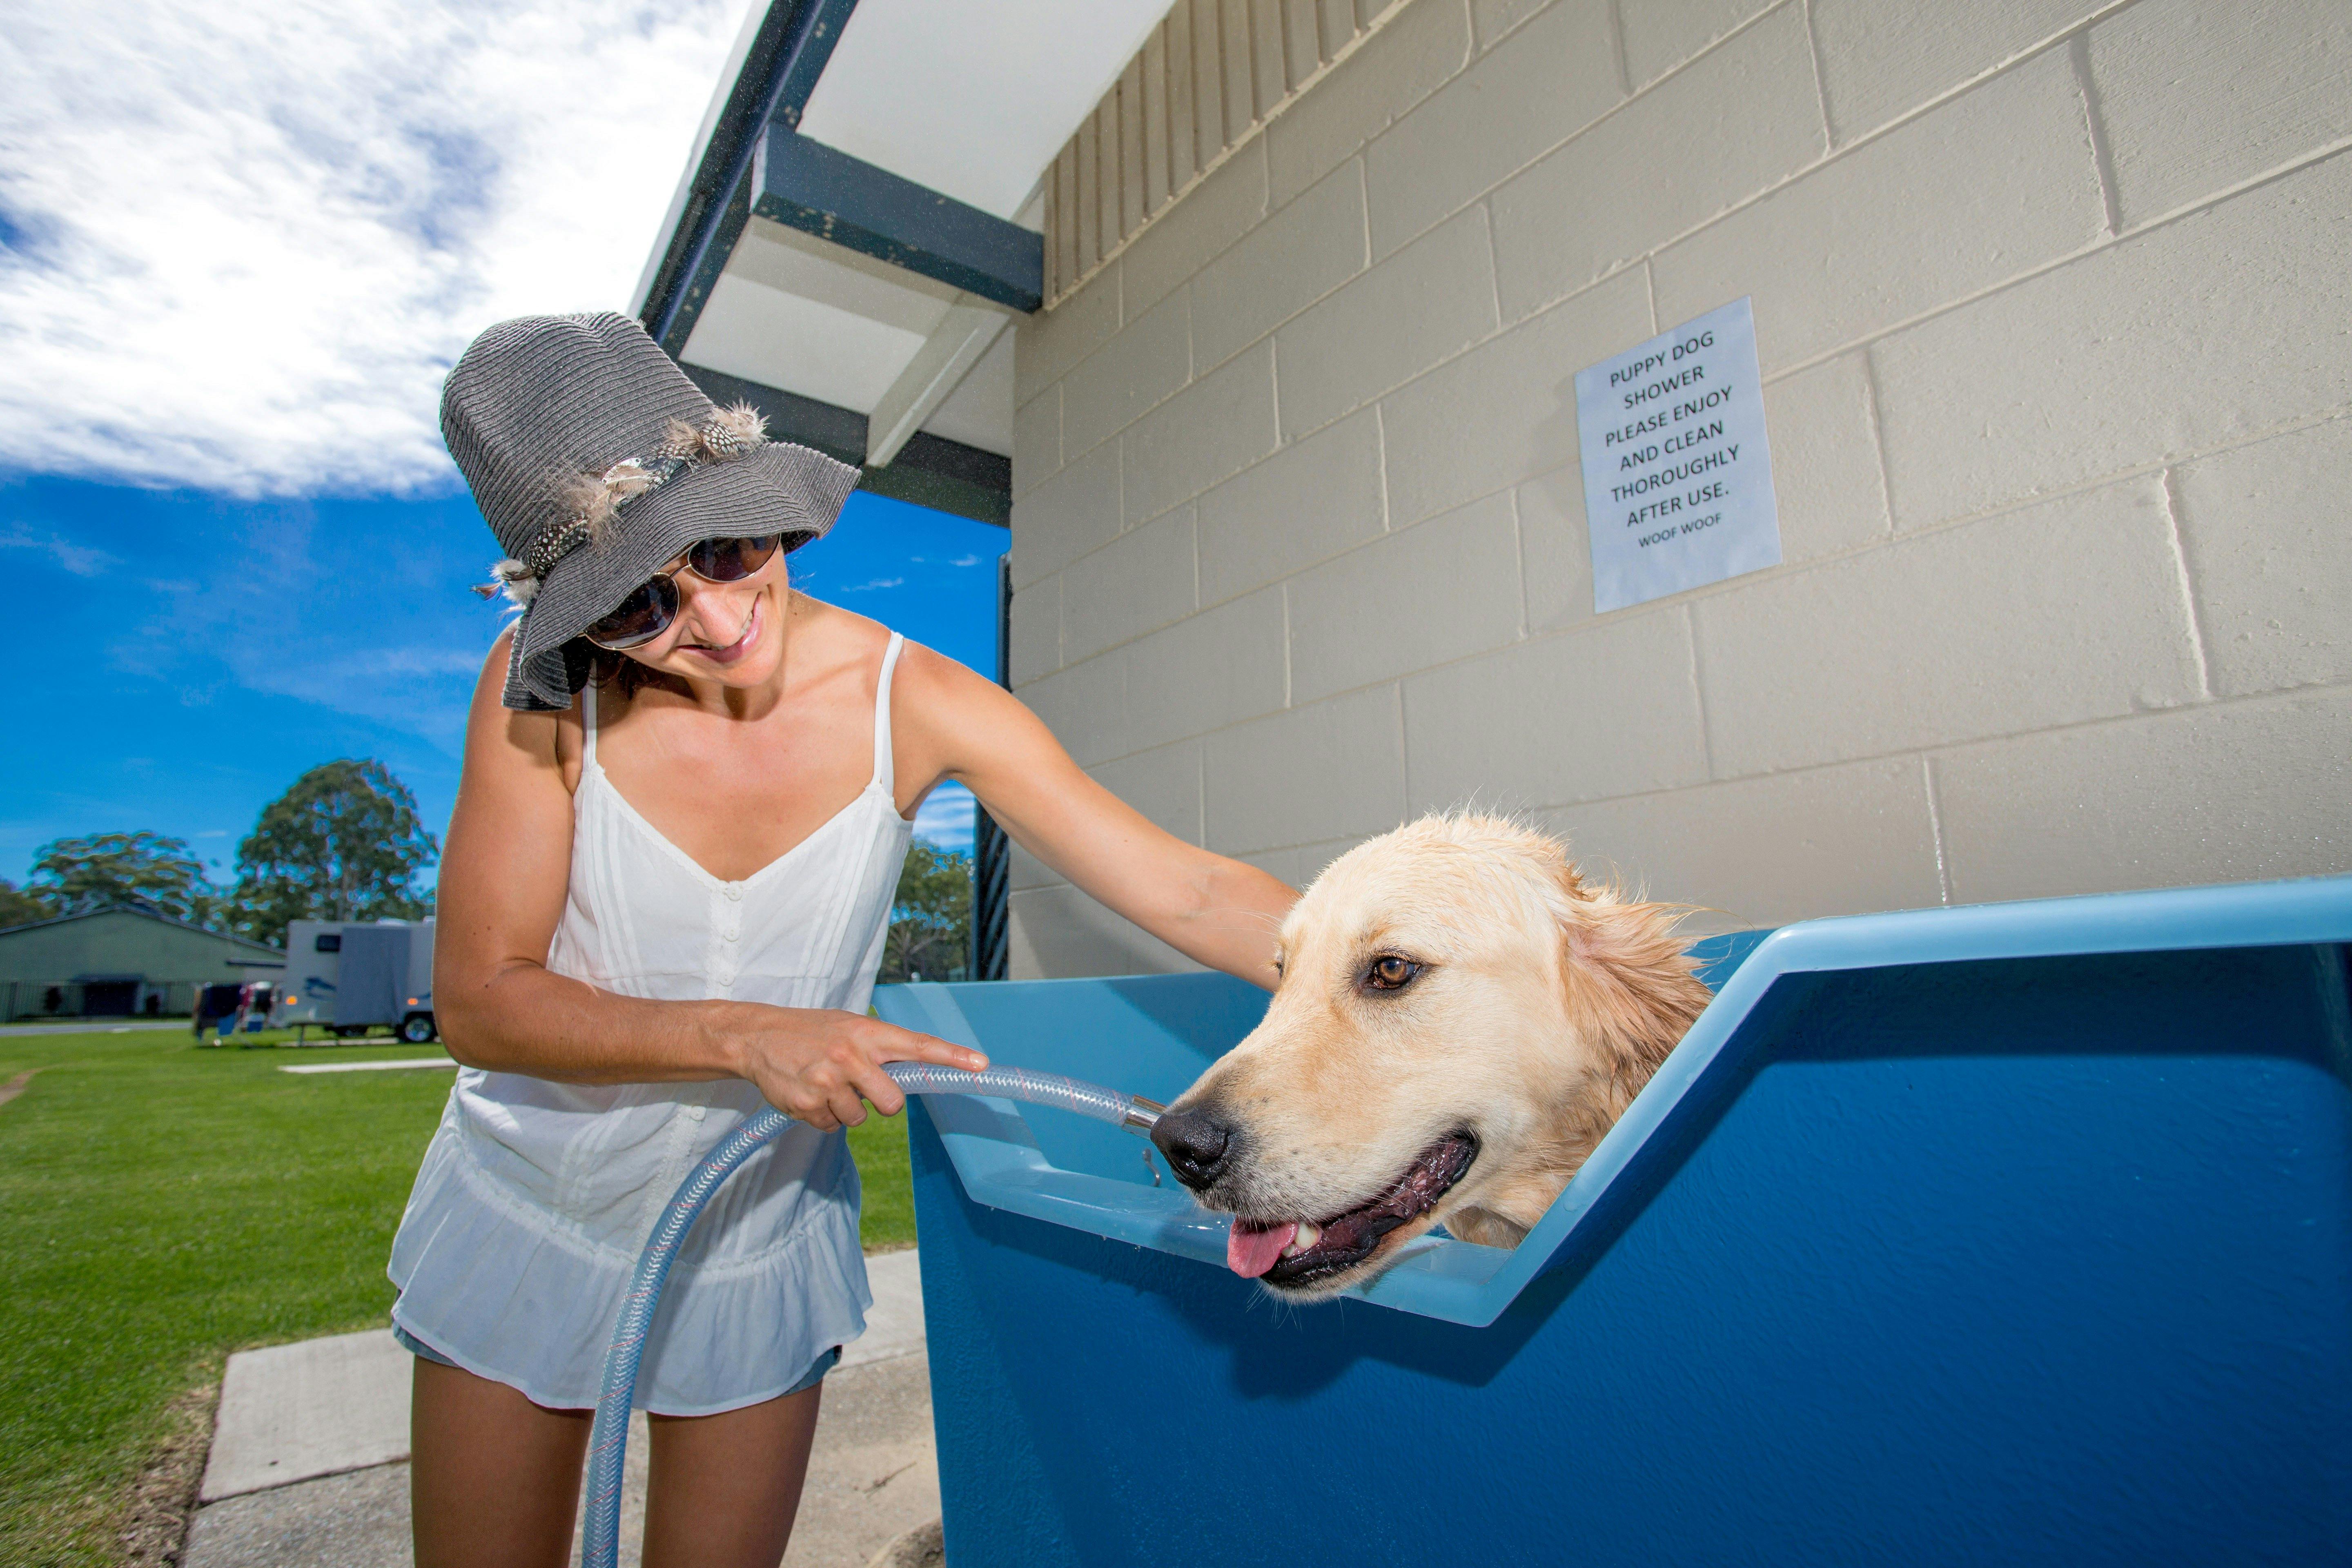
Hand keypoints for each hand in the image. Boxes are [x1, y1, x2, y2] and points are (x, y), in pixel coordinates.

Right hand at [718, 1005, 987, 1131]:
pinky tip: (809, 1093)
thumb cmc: (813, 1031)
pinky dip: (823, 1115)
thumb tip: (915, 1072)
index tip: (981, 1064)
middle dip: (883, 1103)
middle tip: (862, 1087)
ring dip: (846, 1108)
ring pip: (859, 1119)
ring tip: (825, 1082)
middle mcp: (850, 1056)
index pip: (919, 1045)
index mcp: (867, 1033)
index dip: (953, 1057)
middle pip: (893, 1102)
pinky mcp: (806, 1104)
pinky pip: (831, 1126)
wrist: (758, 1037)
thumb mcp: (850, 1026)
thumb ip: (881, 1047)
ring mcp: (827, 1081)